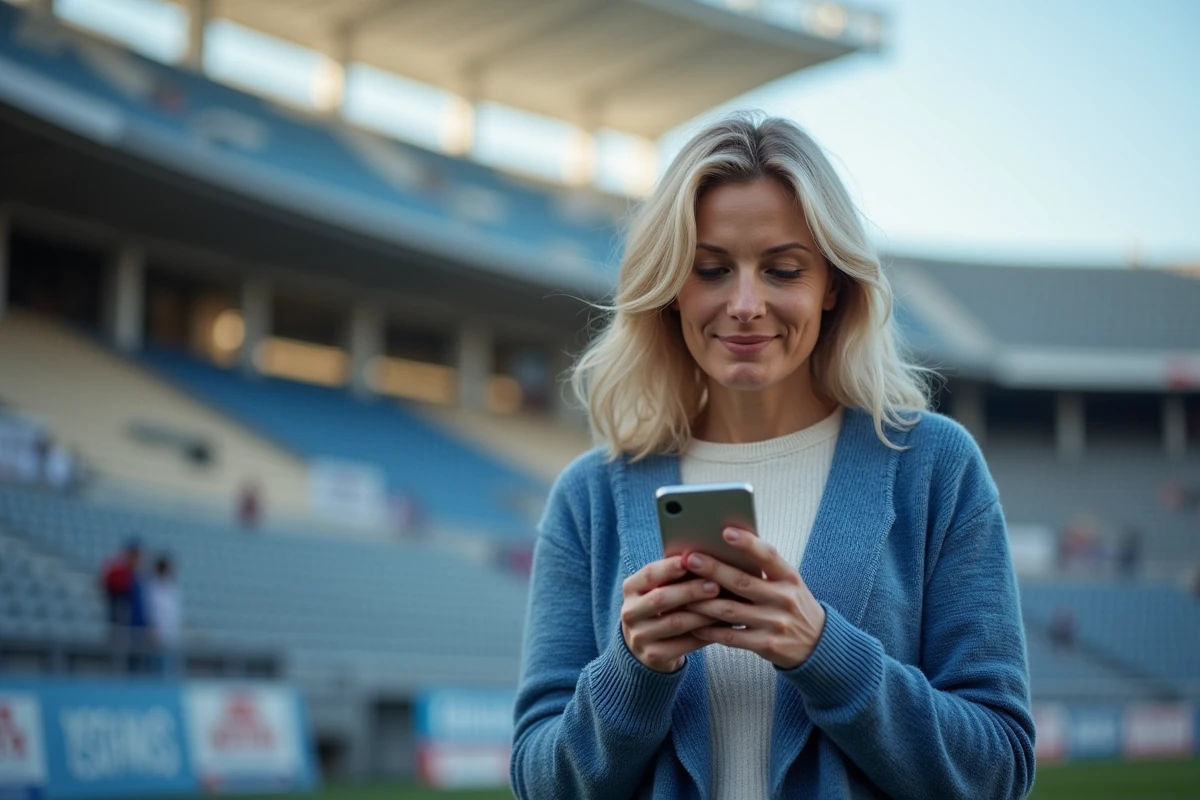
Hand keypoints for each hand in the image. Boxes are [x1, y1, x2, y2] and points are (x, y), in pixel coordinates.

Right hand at [620, 556, 720, 672]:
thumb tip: (706, 557)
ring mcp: (639, 636)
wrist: (644, 646)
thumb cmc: (661, 607)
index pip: (649, 574)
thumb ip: (674, 576)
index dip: (670, 567)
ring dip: (703, 614)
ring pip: (675, 623)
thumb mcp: (658, 589)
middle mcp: (630, 612)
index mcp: (631, 589)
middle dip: (690, 591)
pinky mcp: (653, 656)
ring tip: (725, 606)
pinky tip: (722, 627)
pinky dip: (705, 634)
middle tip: (715, 585)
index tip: (692, 559)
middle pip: (661, 598)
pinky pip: (684, 645)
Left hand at [684, 528, 825, 669]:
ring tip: (681, 593)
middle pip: (742, 582)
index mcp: (789, 578)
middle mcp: (784, 599)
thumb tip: (726, 545)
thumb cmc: (793, 604)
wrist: (817, 644)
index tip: (725, 531)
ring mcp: (775, 623)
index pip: (768, 555)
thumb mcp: (788, 582)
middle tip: (689, 559)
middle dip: (713, 569)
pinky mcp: (766, 645)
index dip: (747, 543)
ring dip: (703, 602)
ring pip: (730, 611)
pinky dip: (710, 630)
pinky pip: (731, 637)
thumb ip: (764, 568)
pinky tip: (694, 623)